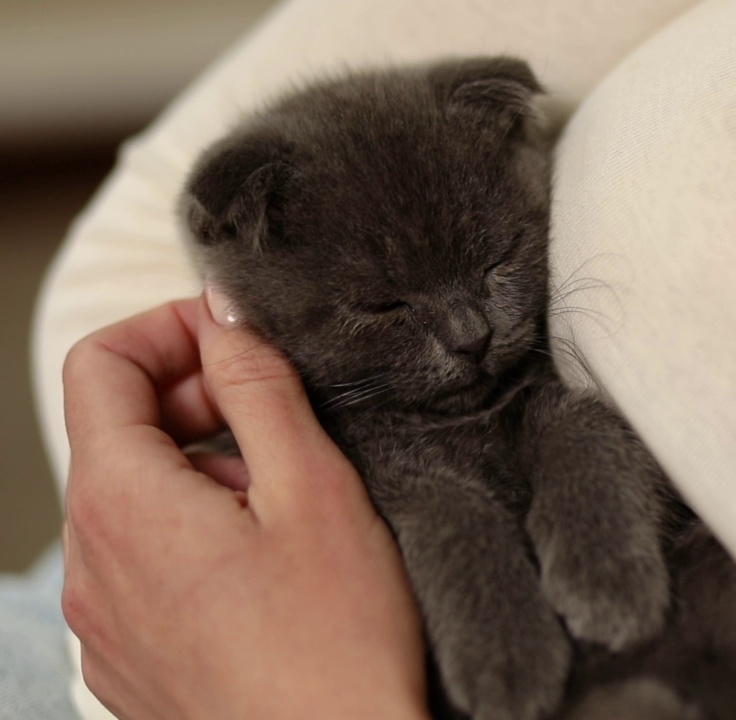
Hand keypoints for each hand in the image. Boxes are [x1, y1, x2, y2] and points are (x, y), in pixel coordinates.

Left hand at [61, 293, 427, 719]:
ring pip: (130, 501)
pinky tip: (265, 571)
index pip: (98, 363)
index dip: (169, 329)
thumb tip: (223, 316)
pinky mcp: (128, 662)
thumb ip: (258, 387)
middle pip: (113, 433)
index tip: (238, 342)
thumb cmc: (338, 642)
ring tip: (285, 508)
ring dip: (199, 473)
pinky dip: (192, 537)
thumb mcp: (314, 488)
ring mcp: (102, 622)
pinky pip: (139, 568)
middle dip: (193, 401)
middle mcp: (89, 564)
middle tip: (280, 423)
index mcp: (122, 504)